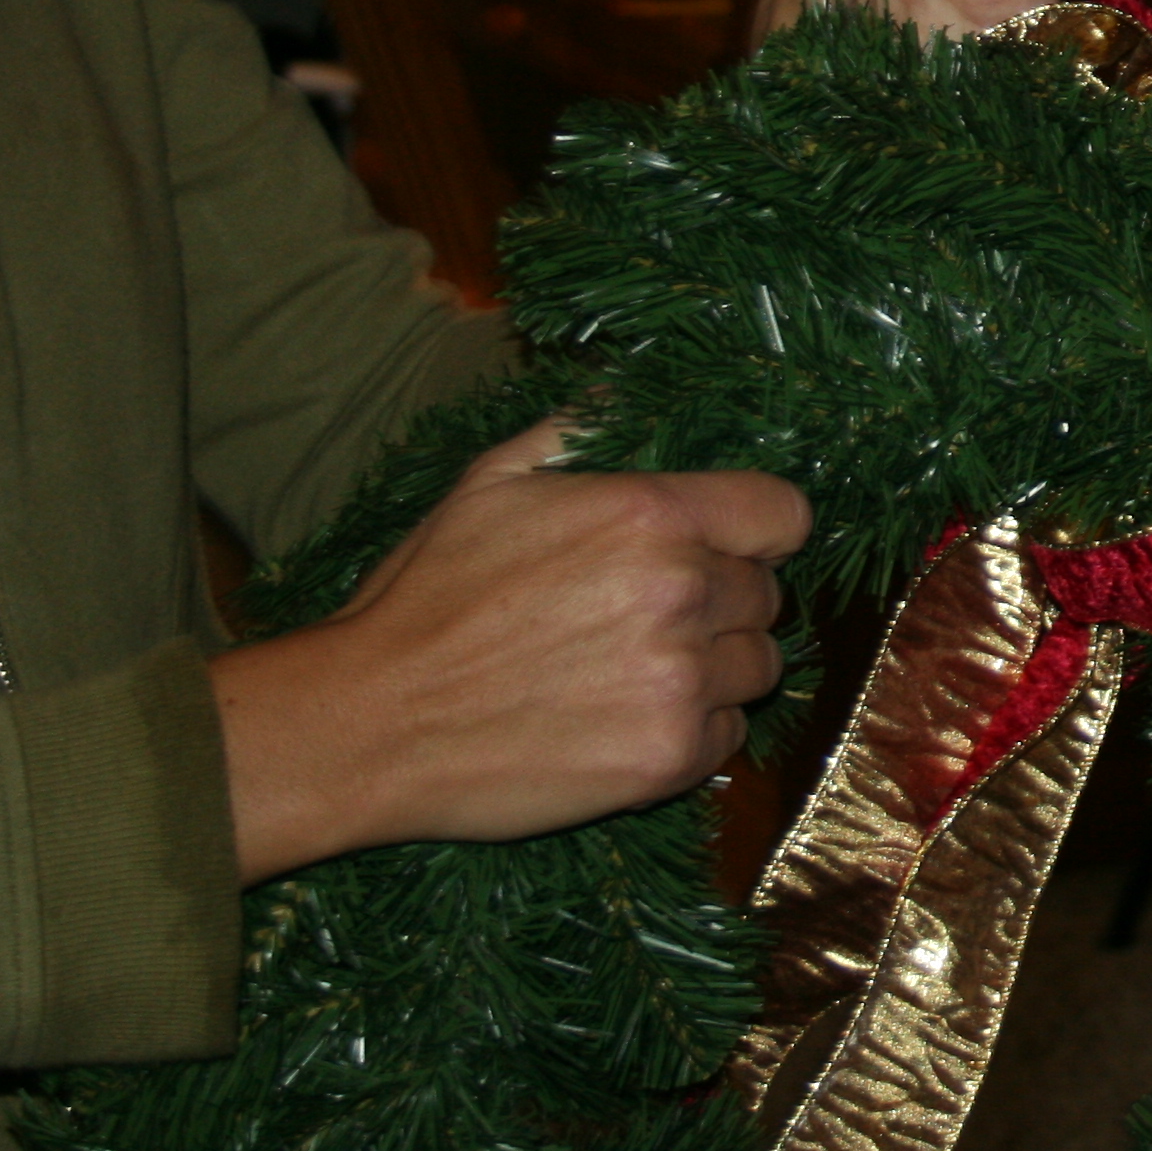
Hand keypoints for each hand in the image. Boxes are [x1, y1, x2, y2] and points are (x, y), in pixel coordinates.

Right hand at [208, 418, 808, 880]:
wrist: (367, 722)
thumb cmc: (424, 598)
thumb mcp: (490, 483)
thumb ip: (577, 431)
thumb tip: (626, 392)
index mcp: (651, 515)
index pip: (784, 515)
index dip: (760, 533)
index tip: (732, 549)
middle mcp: (682, 592)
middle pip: (766, 595)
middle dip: (720, 603)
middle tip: (646, 620)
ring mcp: (680, 680)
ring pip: (757, 667)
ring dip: (714, 670)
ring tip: (634, 673)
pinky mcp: (667, 758)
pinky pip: (727, 737)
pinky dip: (691, 732)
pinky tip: (624, 722)